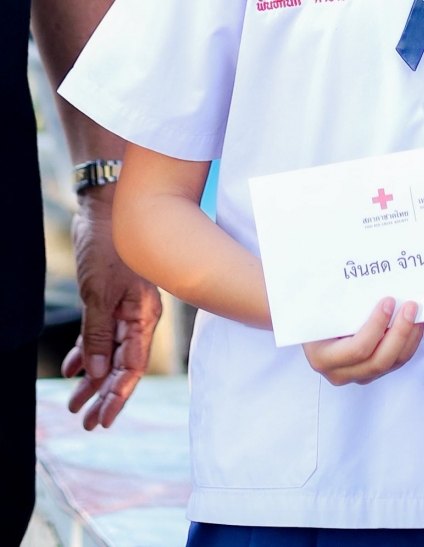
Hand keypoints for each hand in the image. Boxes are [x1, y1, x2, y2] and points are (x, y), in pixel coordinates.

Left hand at [62, 189, 161, 429]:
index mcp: (144, 316)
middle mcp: (137, 315)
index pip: (133, 366)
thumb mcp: (100, 293)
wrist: (107, 208)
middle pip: (123, 364)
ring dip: (92, 377)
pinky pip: (99, 333)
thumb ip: (99, 333)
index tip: (104, 419)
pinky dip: (86, 351)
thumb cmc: (110, 248)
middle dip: (104, 395)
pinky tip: (72, 367)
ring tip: (74, 402)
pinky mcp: (108, 298)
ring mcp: (124, 307)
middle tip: (87, 423)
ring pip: (109, 351)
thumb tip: (99, 374)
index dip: (119, 395)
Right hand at [302, 298, 422, 385]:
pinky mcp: (372, 373)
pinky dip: (409, 343)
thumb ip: (337, 301)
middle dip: (399, 333)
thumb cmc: (315, 316)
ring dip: (408, 338)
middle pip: (378, 361)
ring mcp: (358, 376)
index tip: (388, 302)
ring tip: (415, 314)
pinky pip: (396, 363)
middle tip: (409, 307)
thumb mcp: (320, 308)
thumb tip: (365, 279)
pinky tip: (414, 325)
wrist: (312, 329)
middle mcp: (340, 372)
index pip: (357, 348)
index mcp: (323, 357)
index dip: (376, 327)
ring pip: (391, 364)